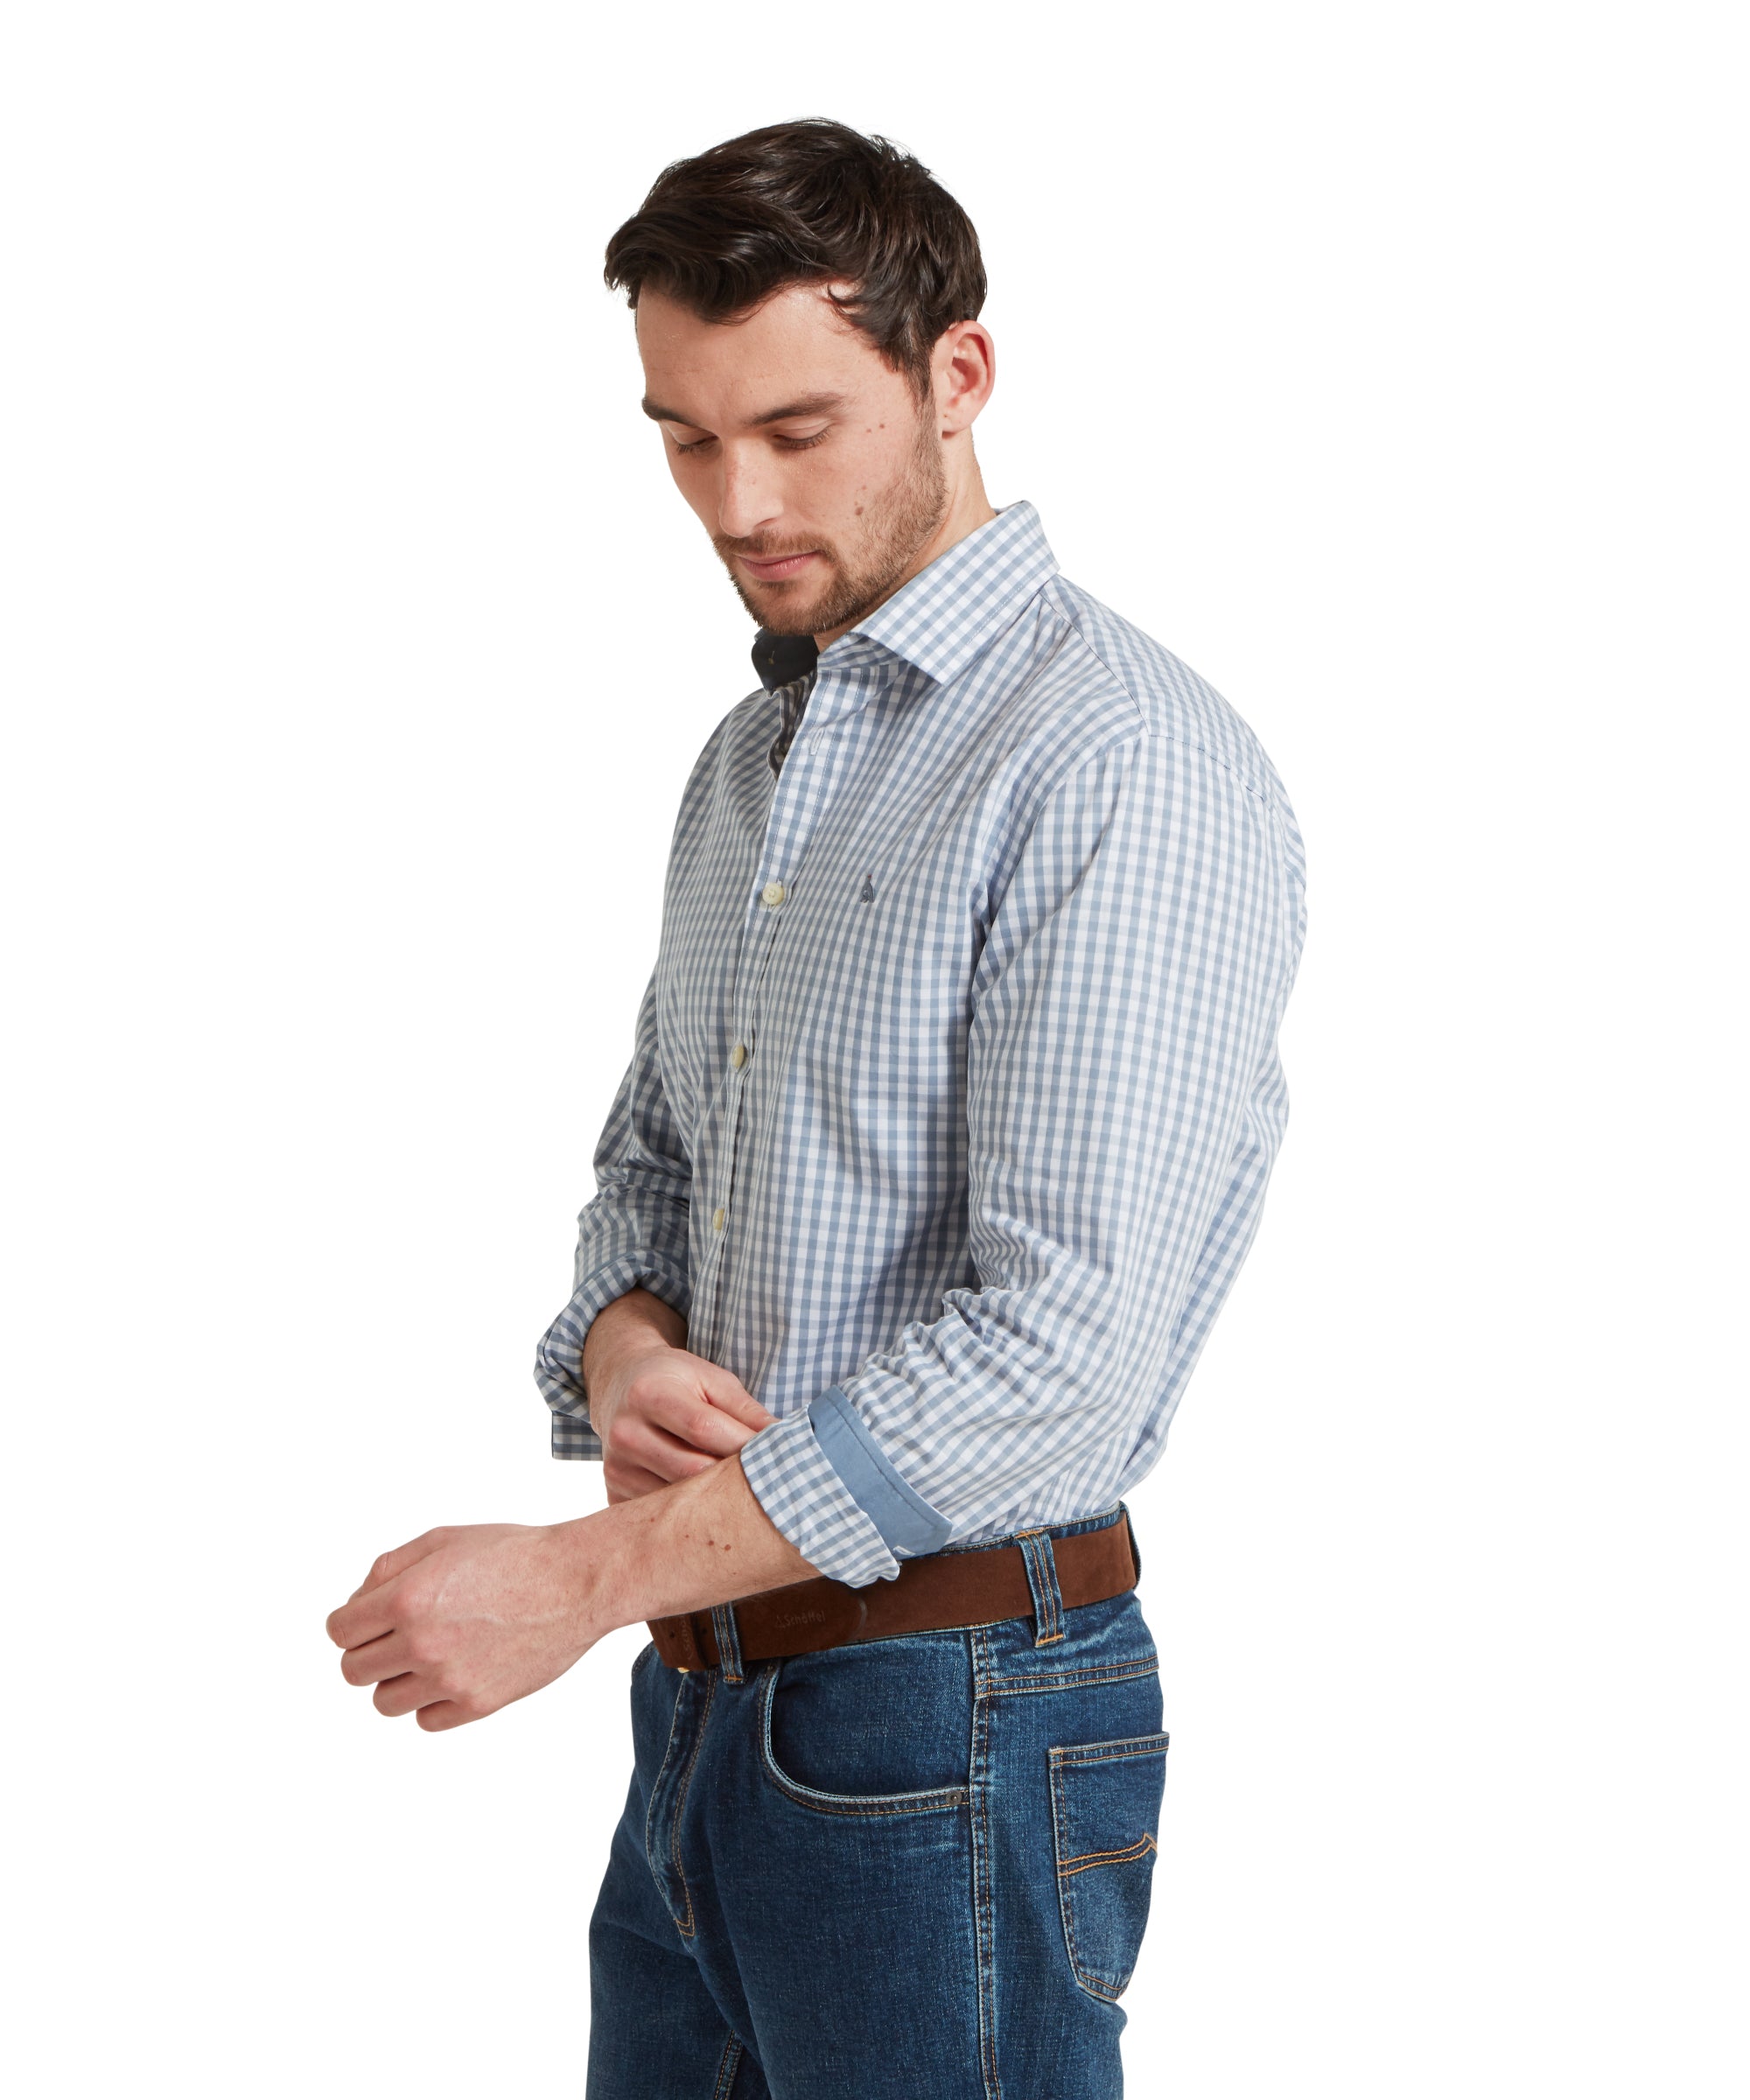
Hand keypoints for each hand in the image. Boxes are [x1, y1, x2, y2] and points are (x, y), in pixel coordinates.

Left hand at [325, 1521, 598, 1731]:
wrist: (575, 1581)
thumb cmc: (513, 1554)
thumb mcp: (443, 1540)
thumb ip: (388, 1568)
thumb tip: (357, 1602)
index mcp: (407, 1598)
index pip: (339, 1631)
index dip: (350, 1622)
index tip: (367, 1619)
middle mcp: (421, 1643)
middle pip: (353, 1671)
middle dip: (367, 1651)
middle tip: (396, 1636)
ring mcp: (449, 1679)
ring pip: (384, 1702)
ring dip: (395, 1680)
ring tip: (425, 1656)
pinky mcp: (477, 1704)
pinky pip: (425, 1720)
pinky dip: (431, 1701)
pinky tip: (453, 1672)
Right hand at [589, 1339, 775, 1504]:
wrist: (620, 1384)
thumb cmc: (675, 1379)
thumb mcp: (711, 1379)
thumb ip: (746, 1410)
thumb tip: (787, 1438)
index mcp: (650, 1394)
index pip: (703, 1428)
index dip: (743, 1445)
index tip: (777, 1454)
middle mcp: (625, 1432)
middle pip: (692, 1470)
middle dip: (733, 1477)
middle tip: (765, 1479)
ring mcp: (617, 1467)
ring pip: (678, 1499)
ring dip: (714, 1499)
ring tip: (738, 1491)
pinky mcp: (615, 1492)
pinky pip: (661, 1513)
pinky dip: (690, 1511)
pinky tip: (707, 1501)